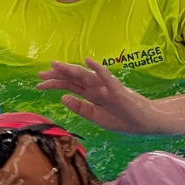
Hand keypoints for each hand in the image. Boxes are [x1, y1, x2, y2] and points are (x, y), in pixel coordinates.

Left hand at [36, 58, 162, 134]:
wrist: (146, 122)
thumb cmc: (123, 118)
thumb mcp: (97, 117)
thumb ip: (81, 108)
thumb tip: (62, 98)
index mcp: (91, 94)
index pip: (69, 85)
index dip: (54, 83)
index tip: (38, 83)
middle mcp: (97, 88)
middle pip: (74, 79)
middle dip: (57, 75)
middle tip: (40, 73)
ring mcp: (107, 87)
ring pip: (86, 76)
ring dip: (71, 70)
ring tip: (56, 65)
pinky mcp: (118, 90)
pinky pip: (107, 78)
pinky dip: (98, 69)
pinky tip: (88, 62)